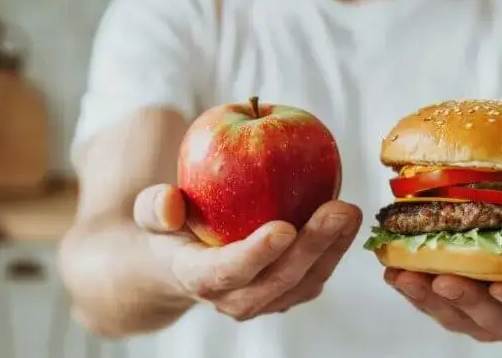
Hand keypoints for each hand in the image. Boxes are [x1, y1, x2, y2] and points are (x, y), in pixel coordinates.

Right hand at [134, 184, 361, 320]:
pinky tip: (350, 218)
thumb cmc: (172, 231)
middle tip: (338, 209)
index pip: (226, 272)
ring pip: (305, 282)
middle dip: (312, 247)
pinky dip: (336, 249)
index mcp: (198, 278)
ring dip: (333, 249)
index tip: (283, 228)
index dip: (255, 254)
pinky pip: (317, 275)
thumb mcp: (150, 215)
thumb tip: (169, 201)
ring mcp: (266, 301)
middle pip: (278, 280)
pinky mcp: (289, 293)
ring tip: (351, 212)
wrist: (186, 263)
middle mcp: (234, 299)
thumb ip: (154, 207)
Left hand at [384, 200, 501, 343]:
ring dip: (426, 299)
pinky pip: (432, 307)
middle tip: (442, 280)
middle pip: (489, 317)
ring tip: (404, 275)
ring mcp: (483, 321)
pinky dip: (412, 292)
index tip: (501, 287)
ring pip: (454, 317)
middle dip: (464, 299)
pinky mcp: (455, 313)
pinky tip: (393, 271)